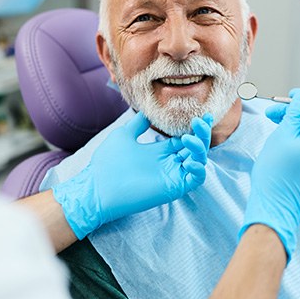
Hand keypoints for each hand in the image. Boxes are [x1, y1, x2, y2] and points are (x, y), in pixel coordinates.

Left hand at [53, 111, 212, 238]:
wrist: (97, 187)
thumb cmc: (107, 163)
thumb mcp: (124, 135)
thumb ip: (138, 124)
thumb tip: (147, 111)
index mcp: (160, 151)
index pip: (185, 138)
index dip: (196, 128)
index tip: (202, 115)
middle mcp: (169, 162)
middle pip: (195, 147)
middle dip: (202, 133)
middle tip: (201, 121)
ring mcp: (172, 175)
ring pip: (198, 161)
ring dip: (199, 148)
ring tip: (188, 138)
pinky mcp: (173, 187)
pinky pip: (195, 179)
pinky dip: (198, 169)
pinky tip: (190, 160)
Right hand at [239, 89, 299, 259]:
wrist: (275, 208)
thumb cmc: (275, 172)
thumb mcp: (282, 136)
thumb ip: (296, 114)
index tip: (291, 96)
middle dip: (297, 110)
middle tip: (272, 111)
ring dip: (295, 123)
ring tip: (273, 124)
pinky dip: (298, 137)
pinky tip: (281, 139)